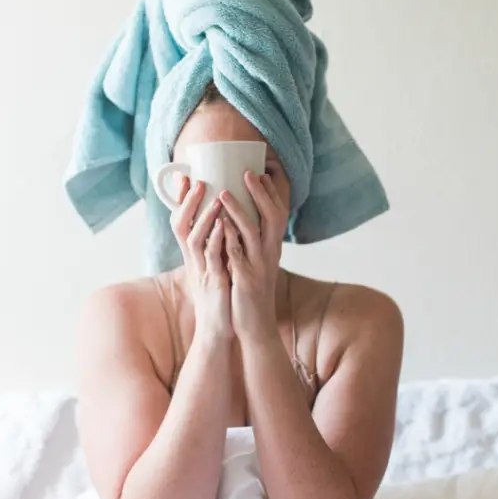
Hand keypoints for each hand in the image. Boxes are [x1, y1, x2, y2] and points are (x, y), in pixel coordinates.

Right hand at [170, 178, 232, 343]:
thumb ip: (213, 245)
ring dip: (203, 218)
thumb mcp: (212, 266)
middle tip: (198, 180)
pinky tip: (223, 228)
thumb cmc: (218, 296)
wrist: (217, 330)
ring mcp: (201, 271)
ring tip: (214, 198)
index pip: (181, 221)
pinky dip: (216, 242)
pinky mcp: (213, 284)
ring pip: (194, 240)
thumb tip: (221, 222)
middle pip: (180, 226)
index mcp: (193, 254)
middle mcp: (193, 260)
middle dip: (187, 202)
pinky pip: (212, 260)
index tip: (185, 175)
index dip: (181, 199)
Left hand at [220, 172, 288, 345]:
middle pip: (272, 217)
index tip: (262, 172)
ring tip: (223, 193)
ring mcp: (259, 267)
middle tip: (246, 173)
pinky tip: (219, 225)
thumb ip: (249, 242)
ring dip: (239, 211)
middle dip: (260, 193)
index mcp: (272, 248)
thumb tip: (238, 219)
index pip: (278, 214)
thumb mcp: (254, 263)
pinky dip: (229, 239)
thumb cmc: (249, 292)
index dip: (272, 192)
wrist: (255, 326)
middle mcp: (270, 254)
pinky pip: (238, 256)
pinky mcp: (246, 281)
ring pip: (253, 233)